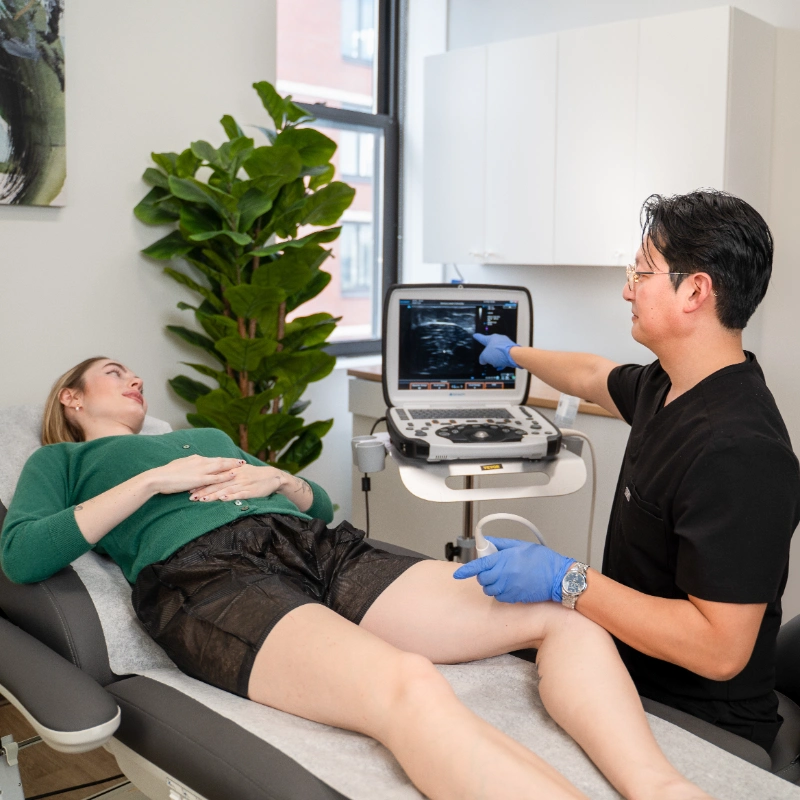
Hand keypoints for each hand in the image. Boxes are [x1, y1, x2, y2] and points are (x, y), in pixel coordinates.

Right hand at [149, 455, 245, 494]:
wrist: (158, 477)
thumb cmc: (166, 473)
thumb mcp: (180, 465)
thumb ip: (189, 465)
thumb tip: (194, 465)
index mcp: (196, 459)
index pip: (214, 459)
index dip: (224, 460)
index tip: (232, 460)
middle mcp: (200, 462)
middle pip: (220, 461)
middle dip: (232, 461)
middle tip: (242, 461)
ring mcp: (200, 470)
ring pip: (220, 467)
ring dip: (232, 466)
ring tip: (242, 466)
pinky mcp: (199, 479)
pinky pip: (215, 477)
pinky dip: (225, 476)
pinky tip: (233, 475)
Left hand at [189, 463, 287, 501]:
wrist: (272, 476)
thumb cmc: (254, 474)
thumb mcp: (240, 471)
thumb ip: (227, 473)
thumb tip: (211, 477)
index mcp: (232, 471)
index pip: (214, 476)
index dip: (201, 482)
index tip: (189, 486)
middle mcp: (236, 476)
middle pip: (217, 484)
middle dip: (203, 490)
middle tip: (190, 496)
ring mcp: (243, 484)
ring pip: (225, 489)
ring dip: (213, 495)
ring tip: (202, 499)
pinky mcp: (250, 491)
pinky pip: (239, 494)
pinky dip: (231, 496)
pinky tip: (223, 499)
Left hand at [452, 536, 573, 603]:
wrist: (558, 577)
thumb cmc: (543, 561)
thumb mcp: (521, 545)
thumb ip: (502, 544)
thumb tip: (488, 541)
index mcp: (504, 559)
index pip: (478, 565)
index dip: (466, 570)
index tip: (459, 574)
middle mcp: (504, 575)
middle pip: (482, 578)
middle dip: (484, 574)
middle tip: (493, 569)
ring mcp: (509, 588)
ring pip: (489, 589)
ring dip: (492, 584)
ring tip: (503, 577)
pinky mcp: (515, 598)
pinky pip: (500, 597)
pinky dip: (501, 592)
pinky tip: (510, 585)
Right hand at [473, 333, 519, 369]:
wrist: (513, 355)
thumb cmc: (499, 353)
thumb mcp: (485, 357)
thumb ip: (482, 358)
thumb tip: (483, 360)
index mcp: (491, 338)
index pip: (482, 338)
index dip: (477, 337)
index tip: (475, 335)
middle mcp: (499, 339)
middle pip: (491, 346)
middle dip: (490, 353)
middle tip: (488, 359)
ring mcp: (506, 343)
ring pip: (498, 351)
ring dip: (497, 357)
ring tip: (497, 363)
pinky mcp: (512, 348)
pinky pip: (505, 353)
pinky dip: (503, 359)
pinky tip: (503, 364)